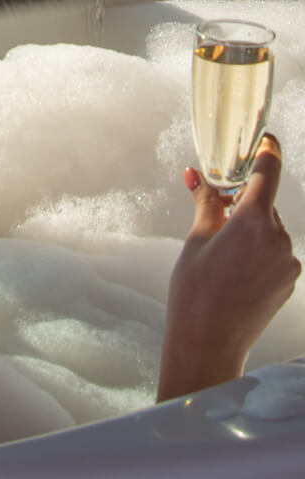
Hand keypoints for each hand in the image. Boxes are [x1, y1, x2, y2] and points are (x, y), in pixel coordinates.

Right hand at [157, 134, 299, 402]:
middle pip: (264, 203)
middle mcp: (278, 239)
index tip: (263, 139)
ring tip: (221, 248)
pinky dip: (257, 248)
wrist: (208, 344)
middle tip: (217, 206)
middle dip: (242, 200)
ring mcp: (287, 262)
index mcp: (253, 222)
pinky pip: (275, 250)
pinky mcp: (289, 281)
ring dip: (249, 227)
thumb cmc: (195, 292)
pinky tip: (234, 266)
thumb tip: (198, 175)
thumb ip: (206, 203)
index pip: (268, 172)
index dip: (266, 151)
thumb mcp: (196, 239)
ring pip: (269, 228)